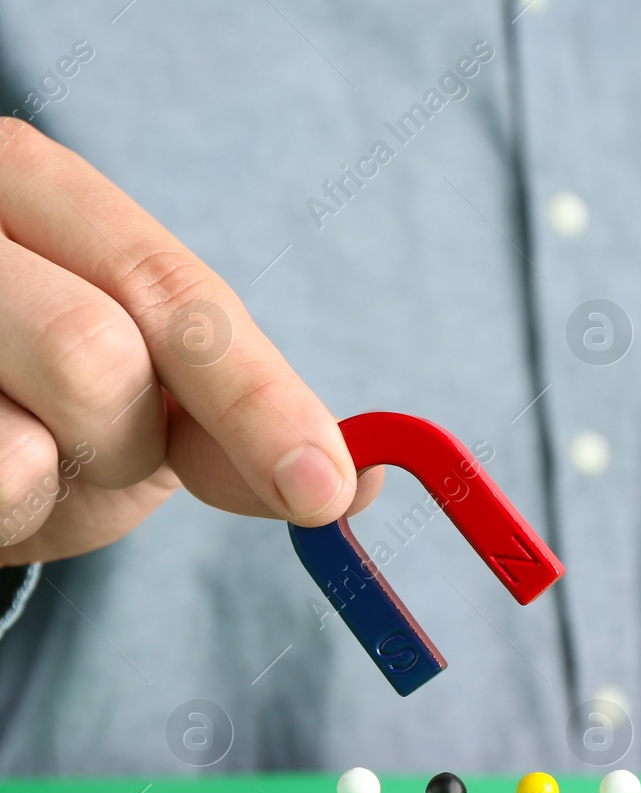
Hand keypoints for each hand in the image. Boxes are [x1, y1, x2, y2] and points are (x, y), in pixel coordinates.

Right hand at [0, 119, 381, 564]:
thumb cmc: (37, 405)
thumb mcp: (143, 397)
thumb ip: (235, 423)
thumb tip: (356, 485)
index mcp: (35, 186)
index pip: (171, 290)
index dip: (259, 400)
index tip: (323, 492)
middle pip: (92, 353)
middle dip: (124, 441)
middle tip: (100, 451)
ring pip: (19, 443)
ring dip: (49, 483)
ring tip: (20, 449)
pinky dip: (1, 509)